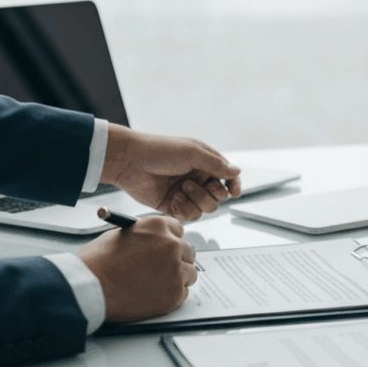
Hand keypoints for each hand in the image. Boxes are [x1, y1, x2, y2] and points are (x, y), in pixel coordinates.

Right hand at [77, 216, 197, 322]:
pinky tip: (155, 294)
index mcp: (158, 227)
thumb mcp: (117, 235)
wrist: (90, 289)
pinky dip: (173, 294)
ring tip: (158, 283)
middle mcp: (171, 245)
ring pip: (190, 272)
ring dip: (178, 276)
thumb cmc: (96, 263)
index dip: (171, 239)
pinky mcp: (175, 293)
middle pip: (188, 250)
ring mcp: (175, 270)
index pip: (178, 229)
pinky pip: (184, 292)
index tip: (168, 247)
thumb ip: (140, 235)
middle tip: (165, 267)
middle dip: (177, 258)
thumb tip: (150, 238)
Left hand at [101, 124, 241, 221]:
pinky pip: (190, 215)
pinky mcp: (174, 206)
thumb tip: (237, 171)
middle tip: (192, 183)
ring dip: (195, 200)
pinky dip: (183, 208)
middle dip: (209, 193)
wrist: (130, 162)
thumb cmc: (159, 151)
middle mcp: (197, 178)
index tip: (235, 192)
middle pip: (219, 196)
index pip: (228, 177)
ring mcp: (186, 193)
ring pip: (206, 208)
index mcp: (204, 162)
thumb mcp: (192, 152)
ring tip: (179, 190)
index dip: (234, 185)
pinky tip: (173, 198)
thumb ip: (216, 164)